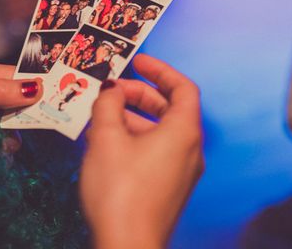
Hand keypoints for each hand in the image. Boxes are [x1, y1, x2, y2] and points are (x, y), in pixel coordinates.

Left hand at [0, 63, 41, 160]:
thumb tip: (35, 86)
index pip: (19, 75)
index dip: (37, 85)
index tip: (57, 97)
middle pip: (20, 98)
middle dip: (28, 111)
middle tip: (42, 121)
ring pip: (15, 121)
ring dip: (14, 132)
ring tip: (2, 140)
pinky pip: (5, 139)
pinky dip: (5, 145)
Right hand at [80, 54, 203, 248]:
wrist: (127, 246)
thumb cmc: (120, 191)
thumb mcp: (106, 137)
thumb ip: (107, 104)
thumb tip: (110, 90)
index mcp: (183, 132)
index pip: (183, 87)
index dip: (160, 70)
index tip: (138, 61)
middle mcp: (190, 150)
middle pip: (170, 108)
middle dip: (140, 94)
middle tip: (112, 90)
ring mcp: (181, 172)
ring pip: (160, 131)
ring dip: (132, 118)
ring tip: (101, 118)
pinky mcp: (169, 188)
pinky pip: (156, 151)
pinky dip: (135, 139)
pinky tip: (107, 145)